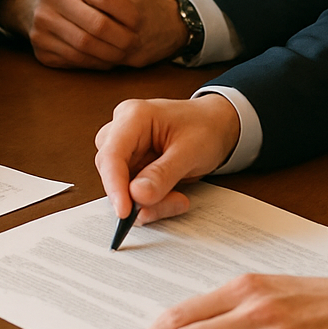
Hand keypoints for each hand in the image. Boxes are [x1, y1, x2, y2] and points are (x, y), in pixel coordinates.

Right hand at [0, 0, 188, 69]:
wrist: (33, 1)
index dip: (127, 11)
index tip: (139, 21)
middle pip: (97, 25)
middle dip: (121, 37)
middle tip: (134, 42)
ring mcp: (42, 24)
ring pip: (85, 46)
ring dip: (110, 54)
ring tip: (123, 53)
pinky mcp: (40, 47)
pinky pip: (74, 59)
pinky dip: (95, 62)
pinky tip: (106, 59)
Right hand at [95, 93, 239, 220]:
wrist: (216, 127)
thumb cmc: (205, 127)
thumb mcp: (190, 150)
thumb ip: (163, 174)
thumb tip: (136, 194)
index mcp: (134, 117)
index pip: (111, 154)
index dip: (114, 185)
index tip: (125, 212)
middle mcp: (123, 131)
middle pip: (113, 172)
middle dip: (138, 196)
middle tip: (171, 203)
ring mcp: (127, 150)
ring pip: (123, 188)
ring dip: (150, 202)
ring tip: (178, 199)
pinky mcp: (132, 167)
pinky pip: (133, 194)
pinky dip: (154, 203)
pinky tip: (174, 197)